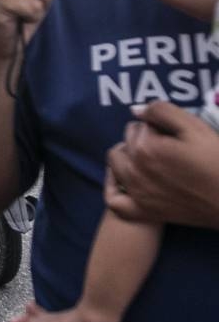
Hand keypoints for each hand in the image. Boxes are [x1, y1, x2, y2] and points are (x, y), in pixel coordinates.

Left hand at [106, 101, 218, 227]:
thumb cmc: (218, 162)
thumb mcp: (196, 128)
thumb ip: (162, 111)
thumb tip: (136, 110)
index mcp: (146, 149)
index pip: (140, 124)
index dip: (158, 125)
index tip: (175, 134)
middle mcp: (135, 171)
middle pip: (126, 141)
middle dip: (142, 138)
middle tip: (168, 145)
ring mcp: (136, 193)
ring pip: (115, 163)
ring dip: (127, 155)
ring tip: (149, 157)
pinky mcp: (142, 211)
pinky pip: (114, 201)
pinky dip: (116, 188)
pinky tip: (127, 181)